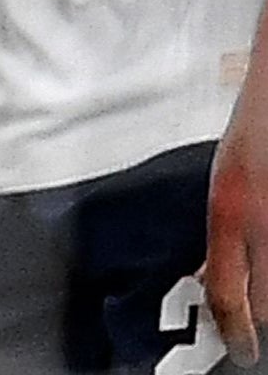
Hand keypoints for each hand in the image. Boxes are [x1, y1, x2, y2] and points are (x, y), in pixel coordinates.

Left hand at [210, 55, 267, 361]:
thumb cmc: (257, 125)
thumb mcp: (224, 179)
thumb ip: (222, 229)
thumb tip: (213, 275)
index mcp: (230, 211)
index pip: (230, 297)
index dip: (236, 334)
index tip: (242, 351)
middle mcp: (262, 222)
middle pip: (267, 304)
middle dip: (261, 314)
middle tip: (254, 319)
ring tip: (263, 269)